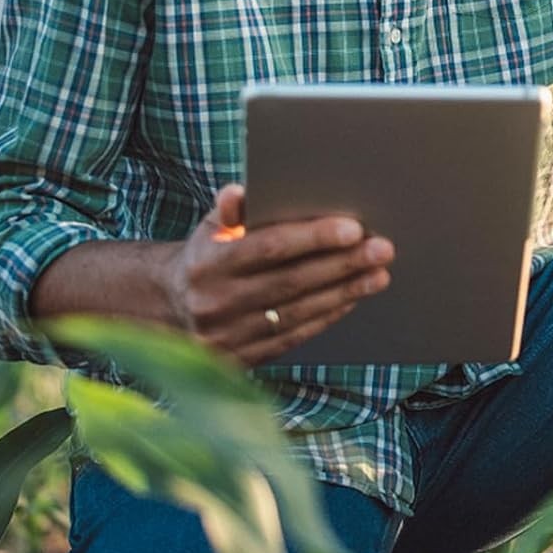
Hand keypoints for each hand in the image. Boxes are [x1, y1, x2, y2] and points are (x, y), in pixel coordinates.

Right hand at [167, 183, 394, 364]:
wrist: (171, 309)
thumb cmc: (206, 256)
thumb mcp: (209, 228)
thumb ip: (230, 211)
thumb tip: (240, 192)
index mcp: (207, 264)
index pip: (269, 248)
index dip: (313, 238)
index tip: (353, 229)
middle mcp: (215, 302)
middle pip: (291, 282)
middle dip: (342, 265)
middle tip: (381, 250)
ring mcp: (227, 336)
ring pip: (297, 313)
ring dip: (344, 293)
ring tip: (378, 275)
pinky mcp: (240, 360)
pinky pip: (292, 337)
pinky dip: (326, 317)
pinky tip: (351, 300)